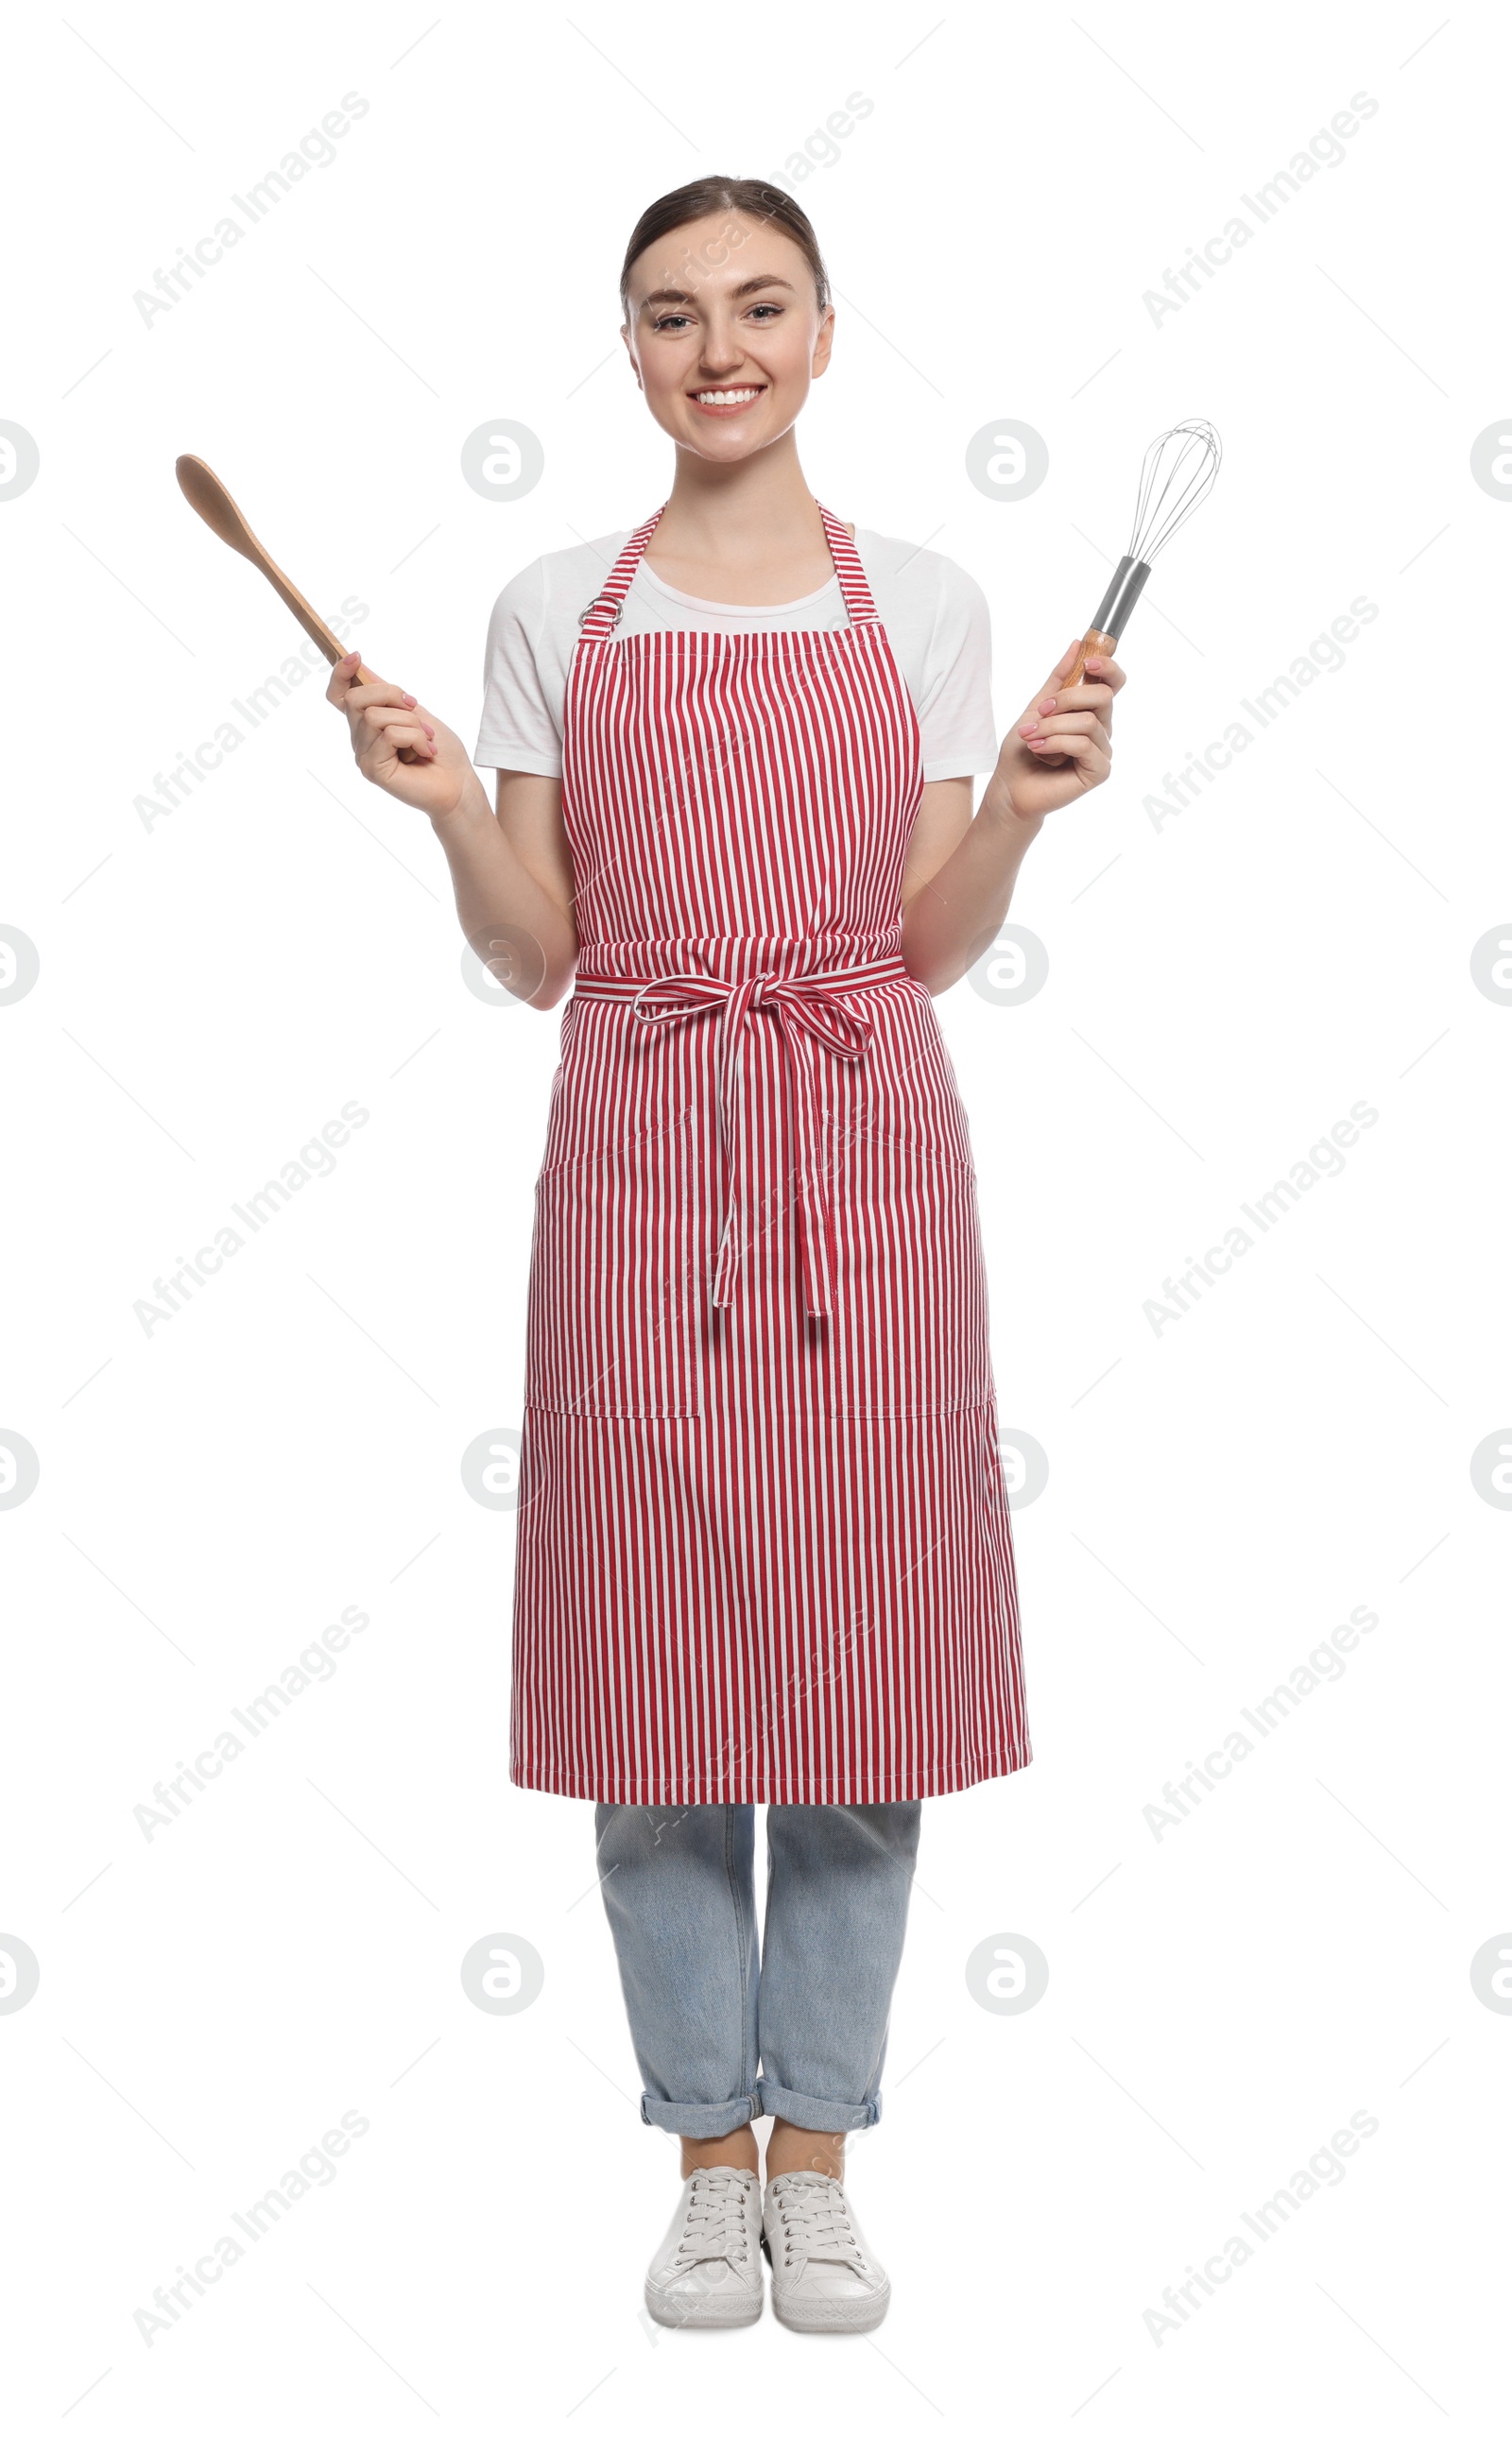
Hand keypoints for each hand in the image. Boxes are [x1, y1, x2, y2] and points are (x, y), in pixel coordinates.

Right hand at [325, 649, 474, 819]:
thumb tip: (362, 666)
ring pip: (375, 716)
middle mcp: (360, 739)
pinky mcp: (373, 770)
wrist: (459, 783)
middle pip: (356, 698)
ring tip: (426, 739)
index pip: (339, 696)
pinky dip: (415, 739)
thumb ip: (388, 695)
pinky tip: (426, 753)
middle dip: (391, 694)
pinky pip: (389, 736)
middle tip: (416, 709)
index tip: (355, 656)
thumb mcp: (415, 712)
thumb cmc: (441, 750)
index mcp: (367, 724)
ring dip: (411, 722)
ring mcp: (363, 756)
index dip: (340, 674)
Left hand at [993, 637, 1124, 823]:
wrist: (1011, 786)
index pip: (1113, 682)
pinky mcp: (1100, 771)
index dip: (1108, 666)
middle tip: (1041, 711)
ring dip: (1052, 727)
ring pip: (1087, 722)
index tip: (1088, 662)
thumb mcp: (1037, 706)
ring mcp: (1102, 750)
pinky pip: (1084, 745)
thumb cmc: (1023, 748)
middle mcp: (1101, 728)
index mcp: (1090, 710)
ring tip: (1031, 738)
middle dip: (1067, 699)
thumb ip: (1058, 678)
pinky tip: (1039, 751)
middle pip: (1103, 696)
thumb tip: (1076, 644)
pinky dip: (1056, 744)